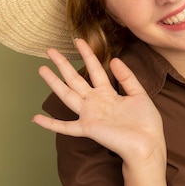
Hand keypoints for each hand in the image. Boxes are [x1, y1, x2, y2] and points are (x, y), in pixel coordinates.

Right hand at [32, 39, 165, 165]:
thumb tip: (114, 59)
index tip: (78, 40)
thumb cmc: (146, 123)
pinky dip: (51, 123)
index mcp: (108, 94)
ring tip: (41, 69)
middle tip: (50, 50)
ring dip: (54, 83)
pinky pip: (66, 127)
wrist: (148, 145)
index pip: (95, 69)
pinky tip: (36, 118)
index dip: (87, 55)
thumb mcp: (139, 94)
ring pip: (68, 95)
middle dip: (63, 64)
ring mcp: (90, 115)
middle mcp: (96, 102)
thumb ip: (126, 77)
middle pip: (75, 79)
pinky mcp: (88, 129)